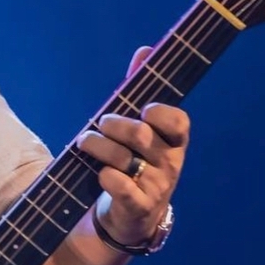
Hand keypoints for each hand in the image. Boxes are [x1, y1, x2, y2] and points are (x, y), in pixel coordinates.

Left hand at [77, 46, 189, 247]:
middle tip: (99, 123)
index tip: (143, 109)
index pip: (179, 123)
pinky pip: (120, 187)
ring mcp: (155, 187)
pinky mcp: (137, 207)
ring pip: (124, 159)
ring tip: (84, 143)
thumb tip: (144, 50)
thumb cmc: (134, 162)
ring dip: (97, 147)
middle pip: (141, 135)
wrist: (130, 215)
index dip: (161, 114)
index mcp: (174, 142)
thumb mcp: (141, 129)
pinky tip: (98, 173)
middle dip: (113, 124)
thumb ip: (141, 90)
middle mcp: (169, 164)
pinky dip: (105, 177)